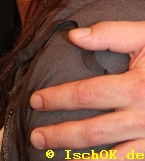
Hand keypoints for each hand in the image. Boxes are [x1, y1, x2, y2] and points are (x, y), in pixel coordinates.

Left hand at [29, 21, 144, 152]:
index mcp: (137, 88)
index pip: (86, 95)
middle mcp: (144, 119)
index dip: (58, 98)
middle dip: (61, 136)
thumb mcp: (144, 36)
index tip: (36, 99)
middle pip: (93, 133)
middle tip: (36, 136)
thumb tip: (73, 36)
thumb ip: (109, 34)